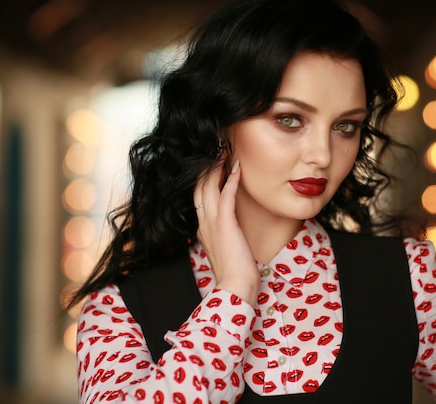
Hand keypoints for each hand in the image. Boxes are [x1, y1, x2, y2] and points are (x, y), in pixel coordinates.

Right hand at [194, 160, 259, 306]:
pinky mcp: (225, 224)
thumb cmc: (235, 271)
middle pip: (199, 186)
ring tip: (222, 149)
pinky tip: (236, 165)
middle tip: (214, 147)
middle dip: (205, 165)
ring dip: (215, 166)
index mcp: (203, 228)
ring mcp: (212, 222)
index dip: (204, 177)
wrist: (235, 287)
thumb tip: (231, 227)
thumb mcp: (227, 248)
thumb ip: (225, 234)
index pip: (199, 196)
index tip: (211, 162)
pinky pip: (226, 194)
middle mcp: (203, 222)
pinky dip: (231, 178)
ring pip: (208, 186)